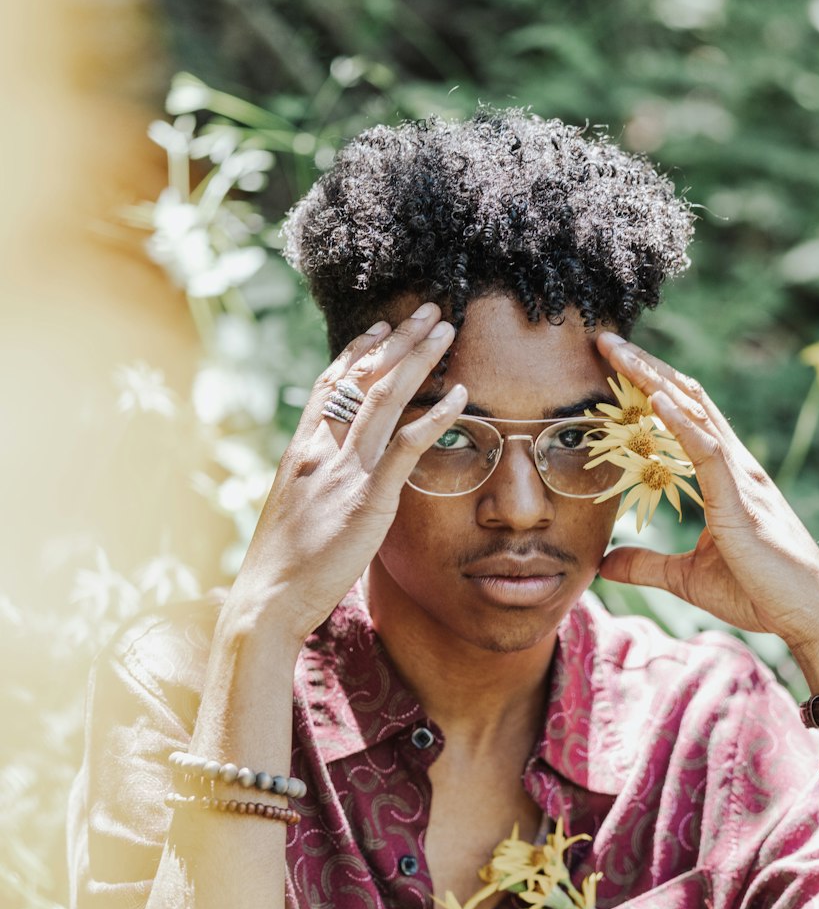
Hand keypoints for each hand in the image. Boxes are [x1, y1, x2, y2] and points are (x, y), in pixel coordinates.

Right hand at [229, 304, 465, 644]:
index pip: (330, 385)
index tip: (381, 326)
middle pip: (361, 378)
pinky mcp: (367, 498)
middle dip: (397, 340)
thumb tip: (335, 477)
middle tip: (427, 310)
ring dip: (419, 359)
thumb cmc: (282, 567)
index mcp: (300, 451)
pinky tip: (460, 395)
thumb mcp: (295, 512)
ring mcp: (343, 470)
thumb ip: (316, 485)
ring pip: (384, 398)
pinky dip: (435, 416)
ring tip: (446, 330)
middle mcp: (320, 449)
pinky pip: (406, 446)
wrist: (267, 598)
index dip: (358, 352)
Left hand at [595, 333, 818, 656]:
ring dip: (654, 380)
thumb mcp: (686, 578)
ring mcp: (741, 479)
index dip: (650, 388)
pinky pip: (709, 452)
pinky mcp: (742, 501)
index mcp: (725, 477)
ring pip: (695, 413)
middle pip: (687, 400)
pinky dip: (683, 422)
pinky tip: (657, 400)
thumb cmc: (760, 593)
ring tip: (619, 352)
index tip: (613, 365)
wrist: (809, 616)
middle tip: (606, 339)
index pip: (685, 417)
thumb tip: (604, 564)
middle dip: (646, 368)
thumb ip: (646, 565)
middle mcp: (735, 466)